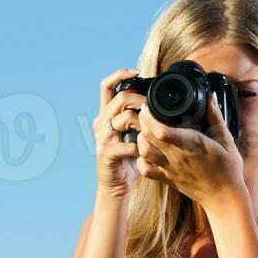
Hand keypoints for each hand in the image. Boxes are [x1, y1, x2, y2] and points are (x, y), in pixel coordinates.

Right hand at [93, 67, 143, 198]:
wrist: (117, 185)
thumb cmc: (128, 159)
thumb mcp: (134, 134)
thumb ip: (140, 118)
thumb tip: (157, 102)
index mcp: (106, 115)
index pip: (106, 86)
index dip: (120, 74)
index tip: (137, 72)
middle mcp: (101, 123)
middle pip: (118, 99)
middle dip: (139, 100)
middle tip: (152, 108)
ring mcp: (102, 138)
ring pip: (123, 119)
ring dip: (142, 123)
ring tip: (151, 132)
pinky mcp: (106, 153)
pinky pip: (127, 145)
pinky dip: (141, 148)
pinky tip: (146, 152)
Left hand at [135, 93, 246, 208]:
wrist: (225, 198)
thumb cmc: (228, 170)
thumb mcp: (227, 140)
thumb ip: (216, 117)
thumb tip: (210, 97)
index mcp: (191, 145)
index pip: (160, 129)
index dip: (149, 116)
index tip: (149, 106)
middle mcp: (177, 157)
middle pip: (148, 137)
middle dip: (142, 122)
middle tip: (145, 113)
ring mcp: (171, 170)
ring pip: (144, 153)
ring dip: (140, 139)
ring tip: (144, 131)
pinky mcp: (168, 180)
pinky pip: (146, 171)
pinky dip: (141, 161)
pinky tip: (146, 153)